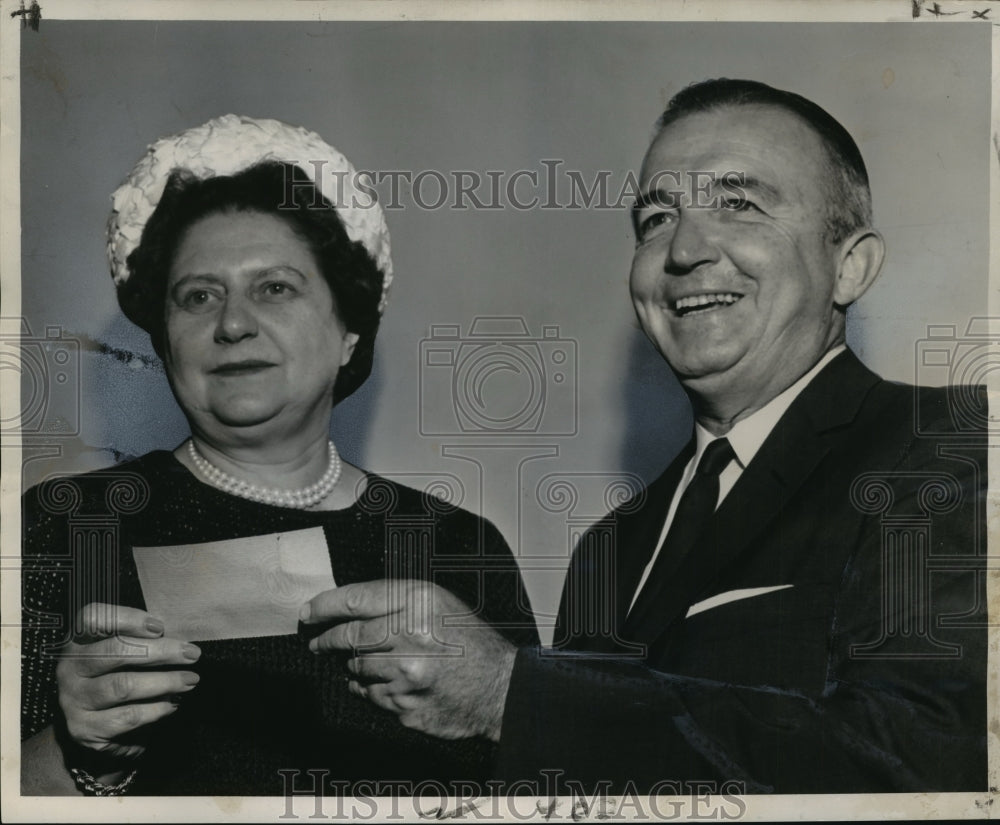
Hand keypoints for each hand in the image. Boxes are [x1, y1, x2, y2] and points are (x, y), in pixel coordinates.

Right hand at [56, 602, 200, 762]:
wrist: (93, 728)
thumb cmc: (116, 678)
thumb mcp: (122, 654)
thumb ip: (140, 640)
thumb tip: (178, 639)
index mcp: (78, 641)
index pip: (92, 618)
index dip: (127, 619)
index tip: (160, 627)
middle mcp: (69, 668)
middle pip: (113, 652)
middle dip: (160, 651)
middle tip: (192, 654)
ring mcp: (73, 699)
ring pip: (122, 686)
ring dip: (164, 682)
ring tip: (190, 680)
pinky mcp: (84, 728)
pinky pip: (126, 717)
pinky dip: (155, 709)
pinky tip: (172, 704)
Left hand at [302, 580, 515, 740]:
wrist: (499, 688)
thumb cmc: (469, 641)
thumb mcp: (439, 605)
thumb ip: (397, 601)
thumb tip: (345, 607)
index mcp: (419, 602)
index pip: (356, 599)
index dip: (325, 605)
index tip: (307, 612)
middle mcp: (411, 635)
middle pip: (350, 635)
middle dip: (327, 639)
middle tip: (317, 642)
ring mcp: (407, 674)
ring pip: (357, 668)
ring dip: (355, 665)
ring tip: (366, 662)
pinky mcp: (406, 705)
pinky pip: (372, 696)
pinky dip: (370, 689)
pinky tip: (384, 683)